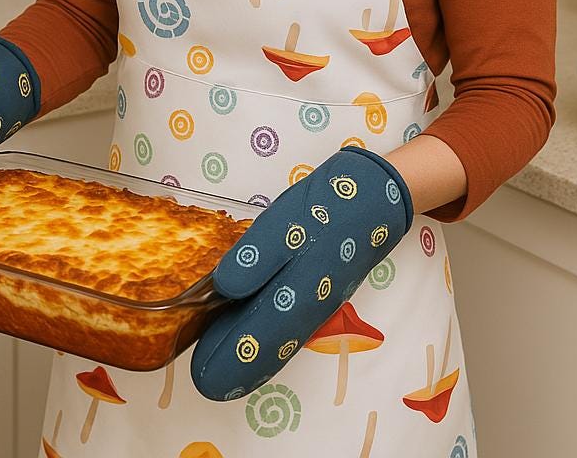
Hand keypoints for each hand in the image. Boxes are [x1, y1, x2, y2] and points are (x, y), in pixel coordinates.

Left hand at [189, 145, 412, 400]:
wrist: (377, 193)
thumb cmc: (328, 205)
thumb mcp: (287, 221)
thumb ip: (257, 255)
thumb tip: (223, 288)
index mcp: (301, 290)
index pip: (259, 336)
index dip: (230, 357)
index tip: (200, 376)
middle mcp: (311, 306)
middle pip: (270, 345)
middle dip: (237, 365)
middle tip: (203, 383)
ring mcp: (319, 300)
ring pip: (282, 339)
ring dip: (253, 356)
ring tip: (222, 370)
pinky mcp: (322, 290)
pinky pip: (293, 325)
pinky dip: (272, 339)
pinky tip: (257, 341)